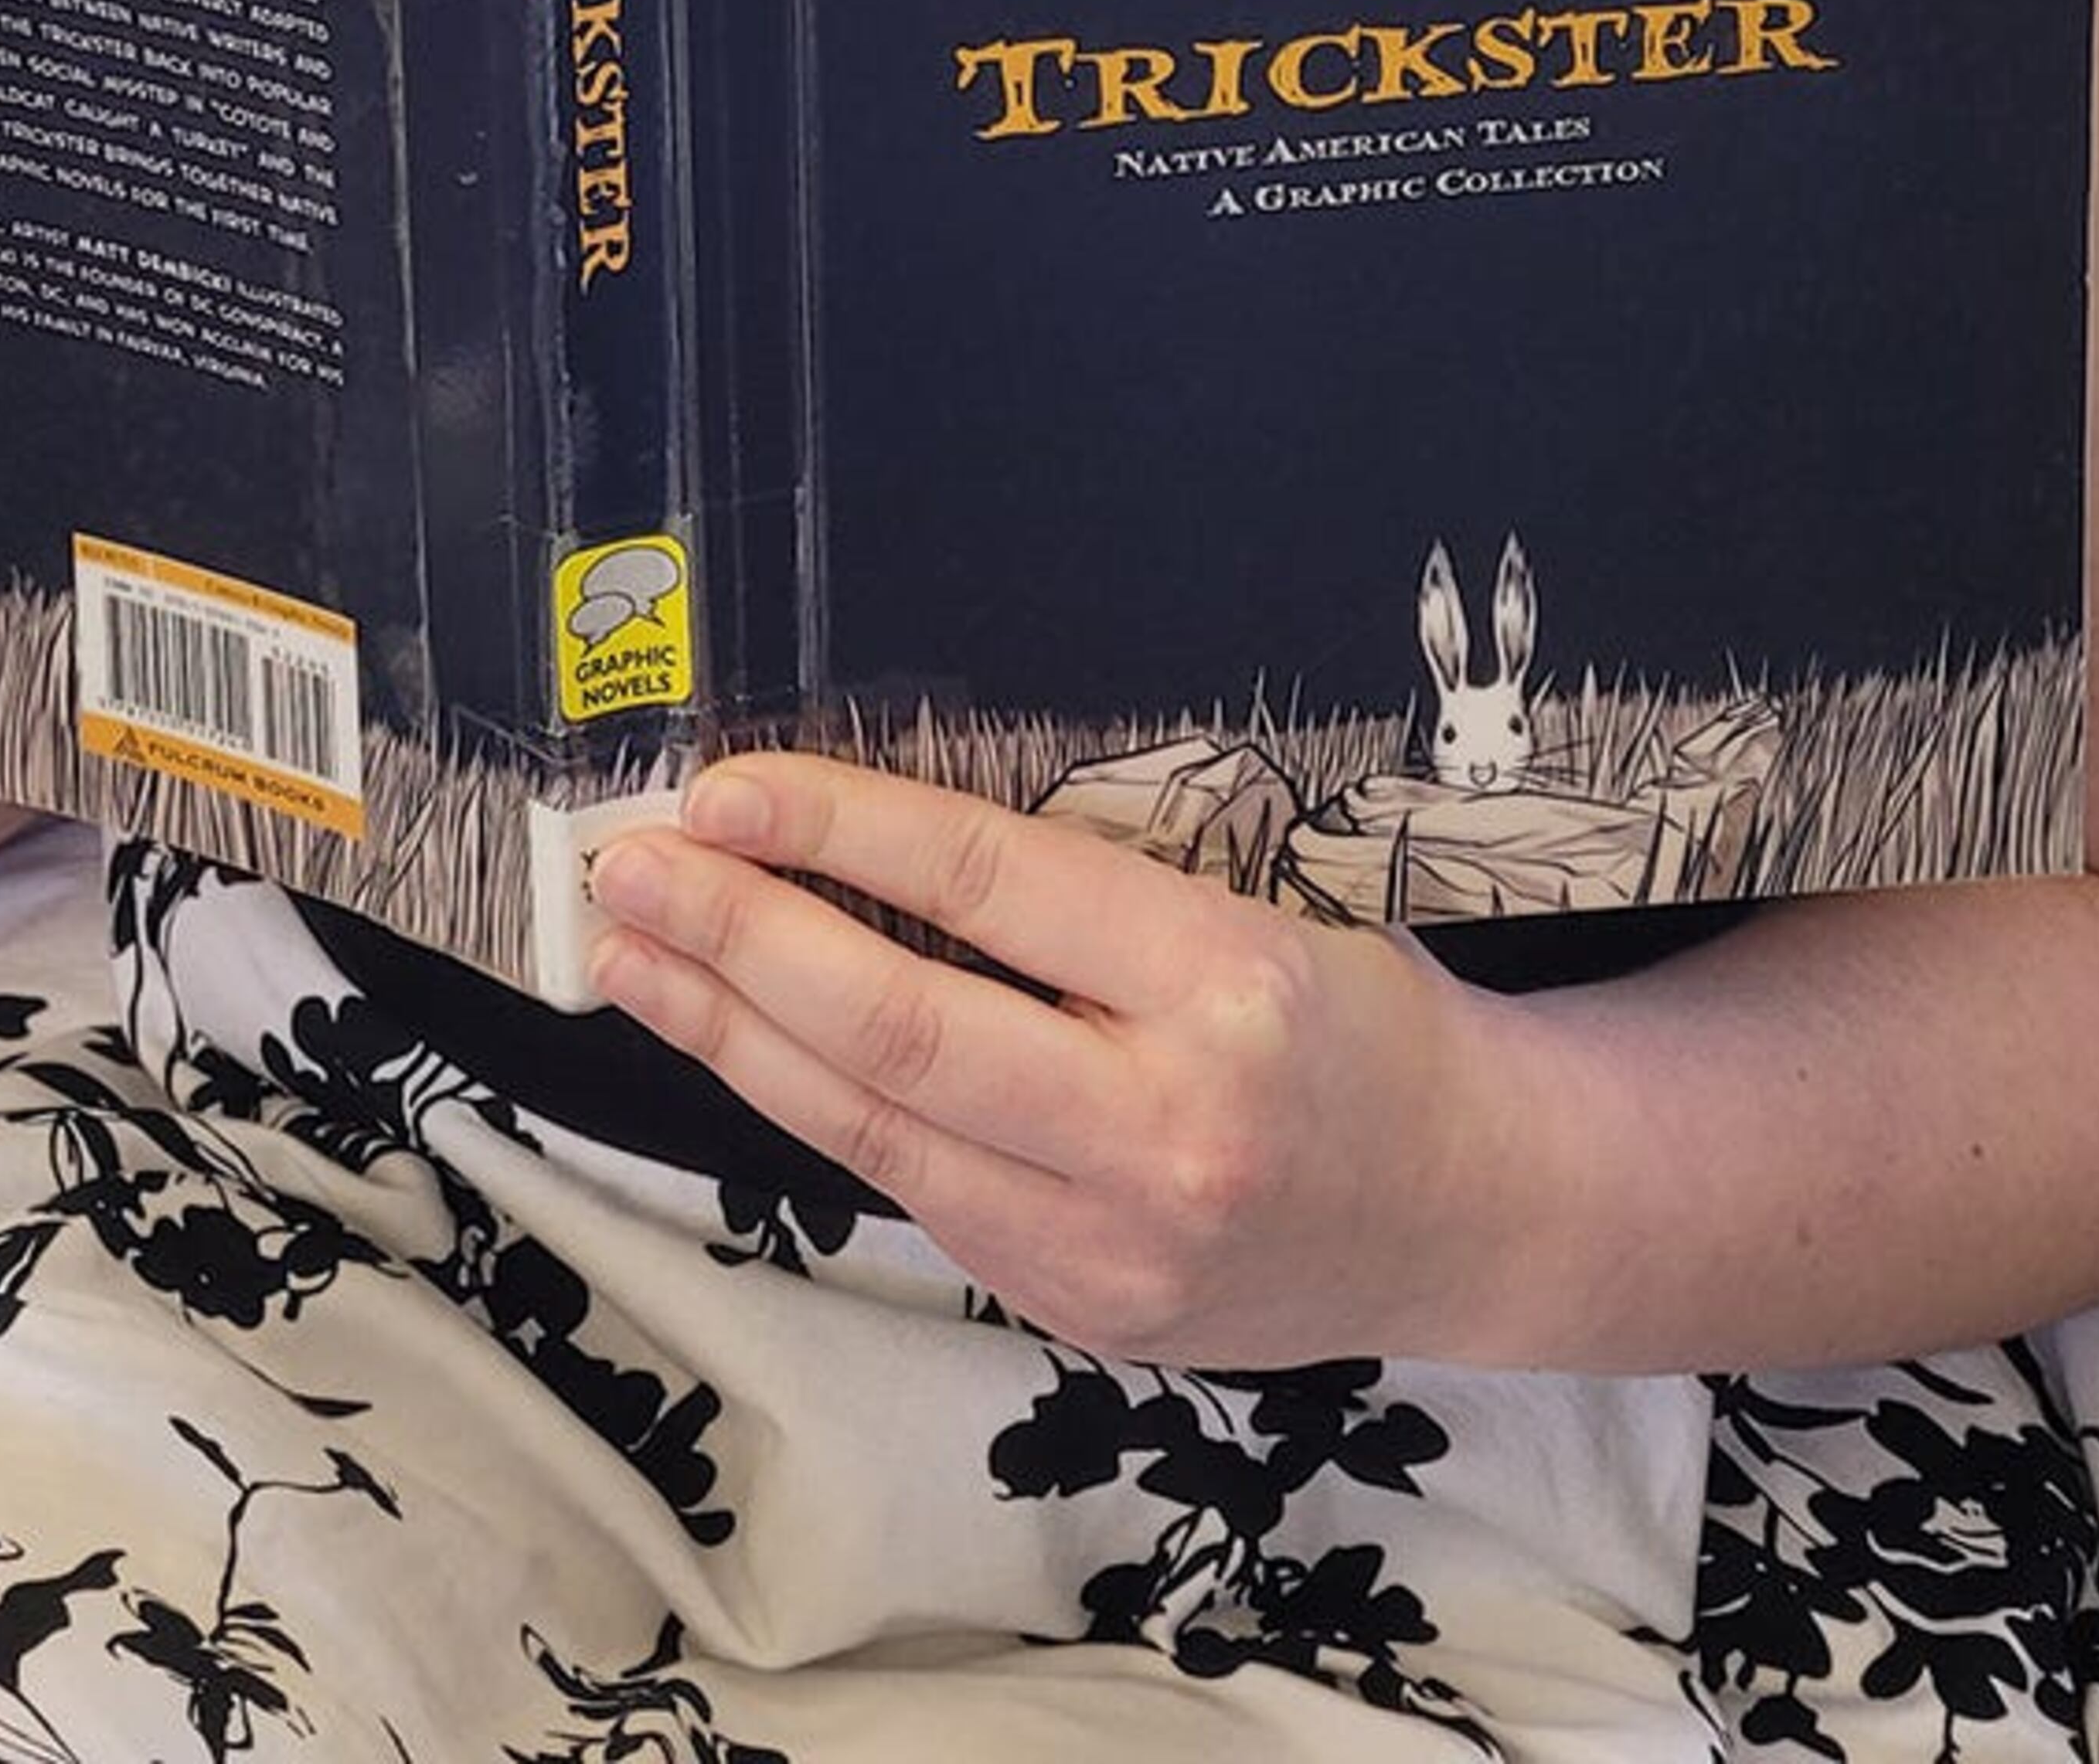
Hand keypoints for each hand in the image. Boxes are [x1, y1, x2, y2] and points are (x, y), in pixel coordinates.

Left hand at [587, 753, 1522, 1367]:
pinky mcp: (1080, 1311)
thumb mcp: (1251, 909)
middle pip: (900, 1024)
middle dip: (737, 939)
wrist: (1473, 1209)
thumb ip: (1076, 901)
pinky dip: (813, 1106)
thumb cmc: (1361, 1022)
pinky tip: (739, 1044)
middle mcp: (1166, 1127)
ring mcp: (1115, 1244)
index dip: (840, 828)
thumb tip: (860, 839)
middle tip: (625, 869)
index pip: (989, 885)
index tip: (724, 786)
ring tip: (629, 957)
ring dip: (729, 1034)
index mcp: (1225, 986)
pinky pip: (917, 1189)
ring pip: (873, 1126)